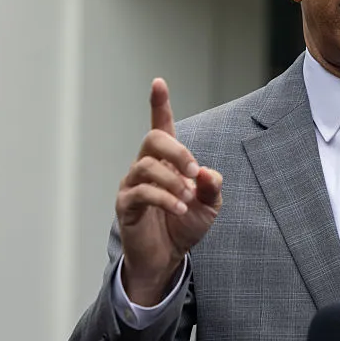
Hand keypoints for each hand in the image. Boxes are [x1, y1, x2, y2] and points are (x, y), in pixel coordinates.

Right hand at [116, 78, 222, 305]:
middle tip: (195, 172)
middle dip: (177, 151)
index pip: (161, 127)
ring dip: (173, 181)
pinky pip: (142, 192)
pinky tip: (180, 209)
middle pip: (152, 139)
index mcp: (167, 162)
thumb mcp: (210, 205)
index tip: (159, 82)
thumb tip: (208, 173)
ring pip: (146, 166)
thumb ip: (212, 186)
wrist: (167, 258)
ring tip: (188, 199)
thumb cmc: (185, 225)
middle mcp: (146, 167)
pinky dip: (165, 199)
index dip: (159, 104)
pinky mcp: (126, 205)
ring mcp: (133, 185)